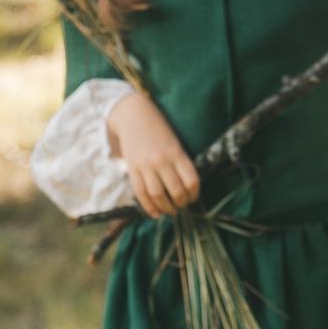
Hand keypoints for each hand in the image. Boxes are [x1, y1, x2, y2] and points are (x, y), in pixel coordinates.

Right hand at [105, 88, 200, 216]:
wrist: (133, 115)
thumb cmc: (159, 128)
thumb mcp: (175, 141)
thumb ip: (181, 161)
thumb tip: (189, 187)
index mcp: (177, 152)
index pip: (192, 181)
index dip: (195, 194)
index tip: (194, 197)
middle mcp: (162, 160)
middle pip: (176, 191)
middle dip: (182, 203)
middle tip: (183, 205)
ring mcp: (145, 166)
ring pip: (158, 196)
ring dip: (167, 208)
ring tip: (172, 211)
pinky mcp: (132, 169)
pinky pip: (141, 193)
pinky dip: (149, 207)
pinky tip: (156, 214)